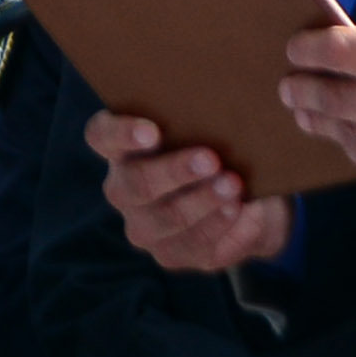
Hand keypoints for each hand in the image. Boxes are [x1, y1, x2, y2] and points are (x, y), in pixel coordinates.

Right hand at [84, 111, 292, 273]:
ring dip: (201, 201)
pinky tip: (238, 209)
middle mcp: (123, 188)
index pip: (102, 135)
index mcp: (123, 147)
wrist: (253, 201)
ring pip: (165, 217)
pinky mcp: (170, 254)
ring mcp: (144, 226)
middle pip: (135, 183)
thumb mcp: (221, 126)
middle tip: (211, 159)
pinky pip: (191, 244)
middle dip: (174, 172)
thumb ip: (215, 111)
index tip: (151, 131)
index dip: (120, 133)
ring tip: (233, 185)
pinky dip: (217, 225)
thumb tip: (239, 102)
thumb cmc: (228, 149)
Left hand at [278, 27, 355, 208]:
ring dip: (320, 120)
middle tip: (288, 87)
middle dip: (299, 89)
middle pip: (326, 96)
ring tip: (308, 111)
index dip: (307, 49)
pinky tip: (351, 136)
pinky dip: (354, 147)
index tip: (295, 50)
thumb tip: (341, 54)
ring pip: (341, 133)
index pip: (338, 50)